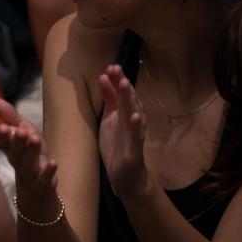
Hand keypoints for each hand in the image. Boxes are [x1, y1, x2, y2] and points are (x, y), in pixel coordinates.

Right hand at [0, 97, 57, 197]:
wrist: (37, 186)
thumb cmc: (30, 153)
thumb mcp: (23, 131)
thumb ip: (10, 116)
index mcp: (10, 147)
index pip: (3, 141)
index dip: (2, 136)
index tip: (3, 127)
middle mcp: (17, 160)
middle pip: (14, 152)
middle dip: (17, 141)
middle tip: (20, 130)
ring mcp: (30, 173)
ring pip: (28, 164)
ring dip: (31, 151)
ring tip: (34, 138)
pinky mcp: (43, 183)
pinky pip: (44, 178)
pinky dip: (48, 172)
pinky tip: (53, 163)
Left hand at [97, 64, 148, 197]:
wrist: (124, 176)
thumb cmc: (117, 145)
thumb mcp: (109, 119)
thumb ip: (109, 100)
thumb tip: (104, 77)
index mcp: (125, 114)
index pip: (122, 93)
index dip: (117, 80)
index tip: (111, 66)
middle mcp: (132, 121)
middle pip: (129, 100)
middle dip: (123, 84)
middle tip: (116, 69)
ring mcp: (135, 134)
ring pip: (134, 114)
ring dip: (130, 99)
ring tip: (125, 84)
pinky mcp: (135, 150)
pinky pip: (137, 136)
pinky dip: (137, 126)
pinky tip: (136, 116)